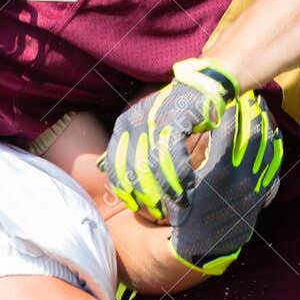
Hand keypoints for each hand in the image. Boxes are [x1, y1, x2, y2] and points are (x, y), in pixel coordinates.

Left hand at [102, 58, 238, 215]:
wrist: (199, 88)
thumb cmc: (171, 111)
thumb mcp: (141, 125)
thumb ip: (124, 146)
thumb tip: (101, 167)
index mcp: (122, 126)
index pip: (115, 164)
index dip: (124, 189)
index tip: (136, 206)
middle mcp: (133, 123)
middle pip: (134, 170)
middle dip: (147, 195)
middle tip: (158, 211)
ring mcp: (153, 122)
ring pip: (154, 167)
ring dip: (166, 190)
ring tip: (177, 204)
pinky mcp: (174, 122)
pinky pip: (174, 158)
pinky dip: (180, 177)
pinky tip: (187, 189)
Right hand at [163, 91, 283, 274]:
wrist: (204, 246)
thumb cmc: (184, 211)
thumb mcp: (178, 184)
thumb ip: (183, 159)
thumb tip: (179, 133)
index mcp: (218, 171)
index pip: (229, 130)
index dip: (230, 110)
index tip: (228, 95)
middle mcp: (240, 177)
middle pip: (254, 135)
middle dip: (252, 112)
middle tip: (251, 95)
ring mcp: (254, 186)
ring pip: (267, 148)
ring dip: (266, 125)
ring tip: (262, 109)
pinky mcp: (261, 194)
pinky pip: (273, 165)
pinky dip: (274, 147)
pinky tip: (273, 134)